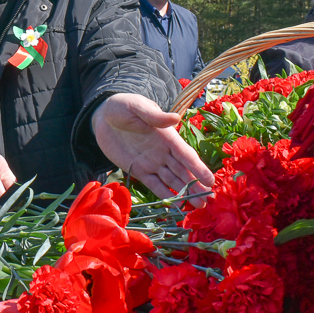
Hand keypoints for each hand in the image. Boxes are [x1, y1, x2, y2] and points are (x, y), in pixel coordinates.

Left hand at [92, 93, 214, 205]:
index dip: (199, 168)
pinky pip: (154, 185)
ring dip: (185, 193)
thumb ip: (155, 116)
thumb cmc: (123, 106)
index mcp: (167, 137)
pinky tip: (176, 205)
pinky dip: (165, 195)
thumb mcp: (138, 107)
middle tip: (210, 201)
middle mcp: (163, 152)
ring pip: (172, 180)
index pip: (186, 155)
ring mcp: (152, 162)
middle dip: (197, 186)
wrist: (103, 116)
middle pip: (183, 171)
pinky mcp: (138, 170)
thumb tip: (176, 118)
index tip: (210, 181)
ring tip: (199, 206)